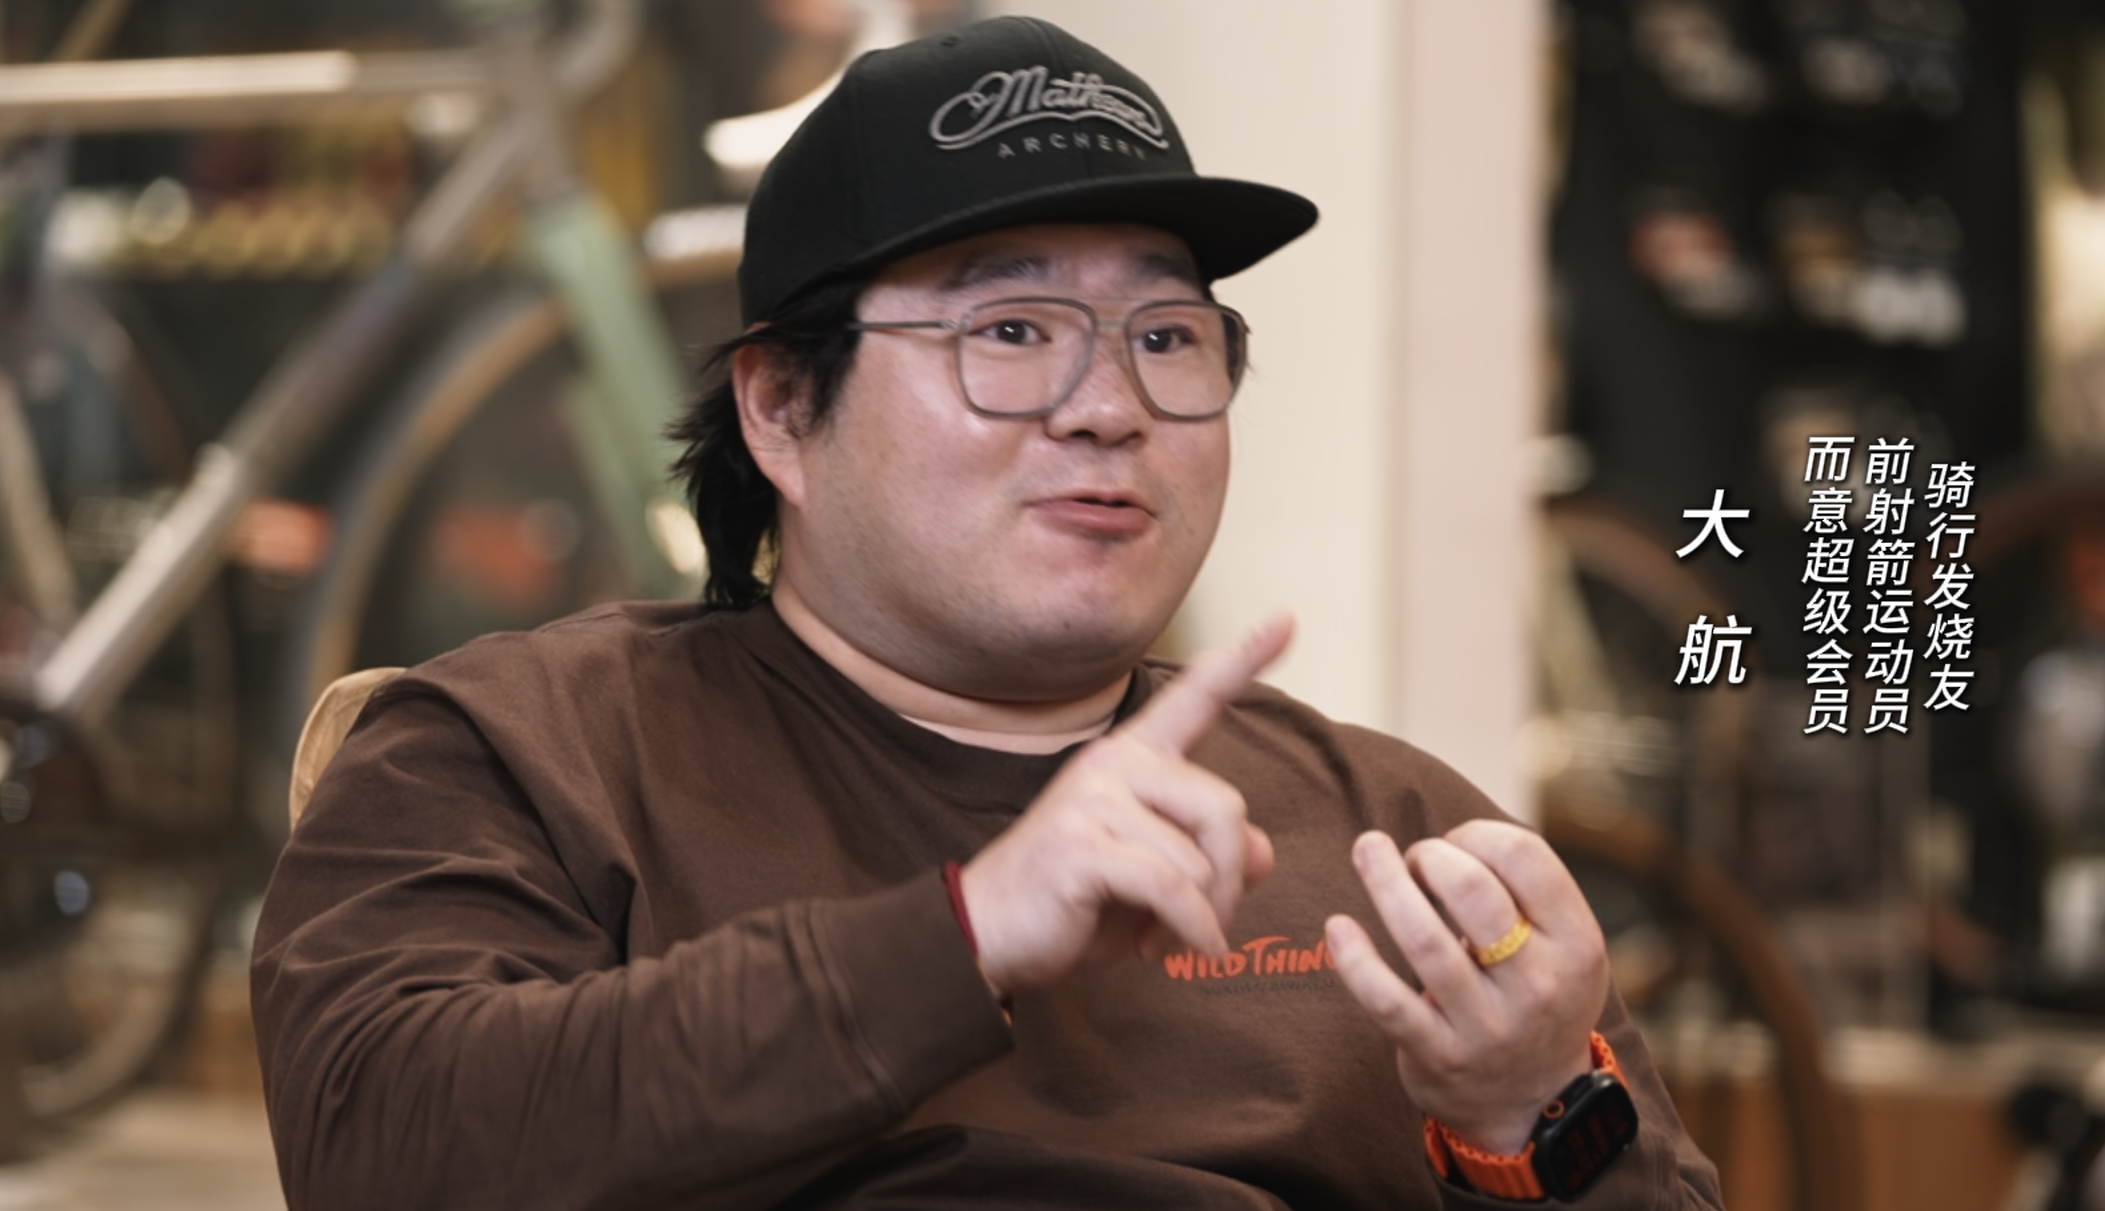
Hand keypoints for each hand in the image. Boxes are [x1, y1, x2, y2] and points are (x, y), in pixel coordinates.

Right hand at [960, 616, 1292, 996]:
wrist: (988, 933)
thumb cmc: (1074, 902)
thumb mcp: (1155, 879)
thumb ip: (1211, 857)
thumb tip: (1264, 853)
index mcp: (1133, 757)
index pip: (1196, 699)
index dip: (1243, 661)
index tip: (1286, 620)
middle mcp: (1114, 762)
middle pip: (1225, 808)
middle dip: (1231, 879)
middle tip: (1208, 924)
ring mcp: (1094, 799)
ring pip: (1200, 858)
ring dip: (1202, 916)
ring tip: (1165, 941)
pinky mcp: (1083, 844)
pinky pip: (1171, 889)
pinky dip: (1186, 930)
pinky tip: (1168, 953)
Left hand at [1324, 820, 1608, 1154]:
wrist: (1533, 1102)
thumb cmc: (1534, 993)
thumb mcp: (1563, 945)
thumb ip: (1525, 890)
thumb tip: (1446, 837)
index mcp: (1577, 942)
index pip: (1522, 855)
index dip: (1474, 833)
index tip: (1453, 844)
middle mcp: (1539, 984)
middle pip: (1470, 888)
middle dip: (1428, 855)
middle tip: (1411, 859)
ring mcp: (1489, 1026)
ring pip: (1423, 938)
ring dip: (1385, 882)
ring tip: (1367, 851)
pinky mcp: (1440, 1056)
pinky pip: (1387, 1001)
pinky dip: (1355, 959)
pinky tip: (1337, 926)